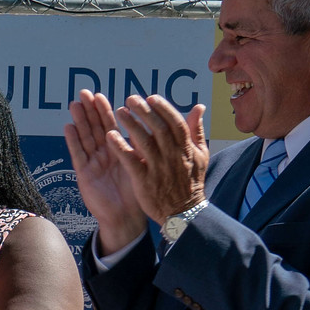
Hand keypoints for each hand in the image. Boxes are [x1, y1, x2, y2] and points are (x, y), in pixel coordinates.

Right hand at [63, 90, 146, 254]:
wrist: (127, 216)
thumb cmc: (139, 193)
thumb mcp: (146, 164)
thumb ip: (145, 145)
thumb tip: (156, 125)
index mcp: (119, 150)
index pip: (111, 126)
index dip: (105, 111)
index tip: (100, 95)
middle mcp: (104, 155)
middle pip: (95, 128)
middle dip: (89, 111)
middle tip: (84, 93)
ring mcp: (93, 163)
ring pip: (85, 138)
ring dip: (80, 121)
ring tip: (74, 104)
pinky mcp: (85, 175)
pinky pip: (78, 155)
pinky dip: (73, 141)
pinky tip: (68, 127)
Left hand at [107, 94, 208, 222]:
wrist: (183, 212)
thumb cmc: (190, 182)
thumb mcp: (200, 155)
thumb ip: (196, 130)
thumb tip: (199, 107)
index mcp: (186, 148)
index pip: (175, 122)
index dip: (163, 108)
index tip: (151, 97)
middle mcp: (173, 155)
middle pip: (159, 128)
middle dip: (145, 111)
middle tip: (131, 98)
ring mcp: (158, 168)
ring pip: (144, 142)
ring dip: (131, 125)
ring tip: (119, 111)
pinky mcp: (144, 181)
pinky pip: (131, 161)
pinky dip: (121, 147)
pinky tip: (110, 136)